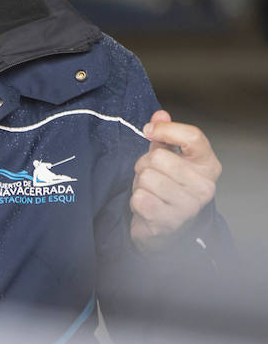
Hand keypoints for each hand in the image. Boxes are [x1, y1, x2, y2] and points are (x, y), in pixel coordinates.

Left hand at [130, 110, 221, 251]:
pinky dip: (136, 200)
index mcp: (208, 166)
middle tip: (150, 175)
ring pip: (146, 177)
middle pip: (160, 157)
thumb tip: (159, 115)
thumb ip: (164, 135)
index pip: (193, 136)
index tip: (149, 131)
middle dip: (144, 164)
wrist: (164, 228)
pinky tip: (147, 206)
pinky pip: (140, 198)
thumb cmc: (166, 187)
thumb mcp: (167, 158)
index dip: (166, 129)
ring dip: (139, 183)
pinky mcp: (170, 222)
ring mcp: (190, 206)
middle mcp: (205, 186)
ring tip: (149, 191)